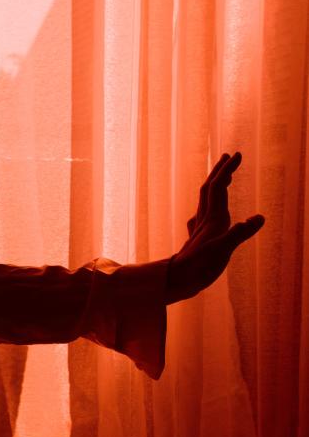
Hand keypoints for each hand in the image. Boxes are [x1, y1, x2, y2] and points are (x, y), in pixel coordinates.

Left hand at [166, 151, 264, 303]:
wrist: (176, 281)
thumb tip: (260, 218)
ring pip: (205, 200)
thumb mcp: (222, 251)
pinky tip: (204, 213)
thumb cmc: (198, 268)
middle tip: (229, 156)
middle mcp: (205, 220)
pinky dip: (209, 206)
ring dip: (214, 185)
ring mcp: (200, 229)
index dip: (227, 170)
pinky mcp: (198, 238)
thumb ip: (240, 234)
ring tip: (222, 177)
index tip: (237, 155)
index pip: (218, 187)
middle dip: (220, 171)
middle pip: (209, 189)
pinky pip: (203, 215)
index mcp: (212, 219)